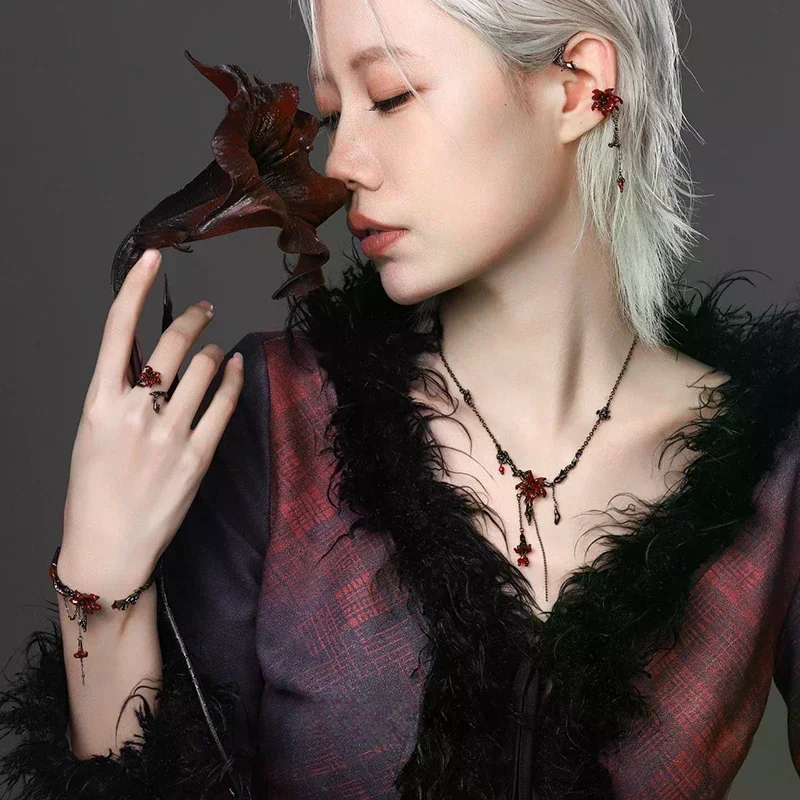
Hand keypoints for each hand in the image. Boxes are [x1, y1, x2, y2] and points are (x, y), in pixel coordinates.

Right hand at [60, 249, 243, 590]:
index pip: (117, 330)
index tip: (152, 257)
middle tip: (205, 307)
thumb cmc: (94, 491)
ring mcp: (169, 435)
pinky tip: (237, 366)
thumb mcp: (93, 433)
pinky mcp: (197, 457)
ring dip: (214, 349)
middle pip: (172, 343)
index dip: (135, 287)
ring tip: (214, 348)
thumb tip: (151, 362)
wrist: (109, 548)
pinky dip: (234, 379)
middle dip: (193, 317)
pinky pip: (225, 405)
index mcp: (98, 402)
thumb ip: (119, 395)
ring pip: (205, 369)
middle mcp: (134, 412)